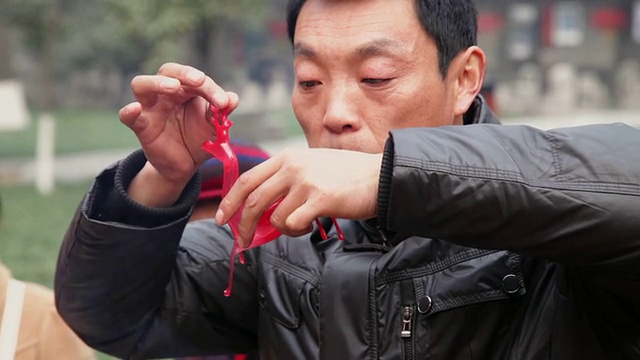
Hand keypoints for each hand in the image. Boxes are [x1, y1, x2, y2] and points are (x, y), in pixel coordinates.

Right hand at [119, 62, 238, 184]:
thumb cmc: (200, 138)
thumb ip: (222, 113)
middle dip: (184, 73)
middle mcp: (166, 94)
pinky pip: (128, 117)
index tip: (224, 103)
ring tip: (174, 87)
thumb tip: (233, 98)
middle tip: (199, 80)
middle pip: (168, 71)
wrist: (187, 165)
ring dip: (157, 83)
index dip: (210, 87)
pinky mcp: (141, 127)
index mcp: (186, 90)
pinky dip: (129, 111)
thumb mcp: (215, 127)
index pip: (194, 79)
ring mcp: (150, 108)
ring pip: (141, 85)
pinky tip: (135, 109)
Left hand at [215, 148, 381, 246]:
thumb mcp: (311, 166)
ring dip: (283, 230)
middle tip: (242, 241)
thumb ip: (286, 180)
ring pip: (275, 217)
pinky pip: (293, 224)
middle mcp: (292, 166)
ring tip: (300, 225)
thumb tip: (263, 211)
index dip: (229, 201)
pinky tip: (311, 225)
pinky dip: (298, 231)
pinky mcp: (320, 198)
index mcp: (287, 156)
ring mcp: (306, 181)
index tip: (222, 218)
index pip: (247, 179)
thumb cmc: (346, 175)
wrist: (379, 176)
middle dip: (243, 226)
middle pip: (253, 201)